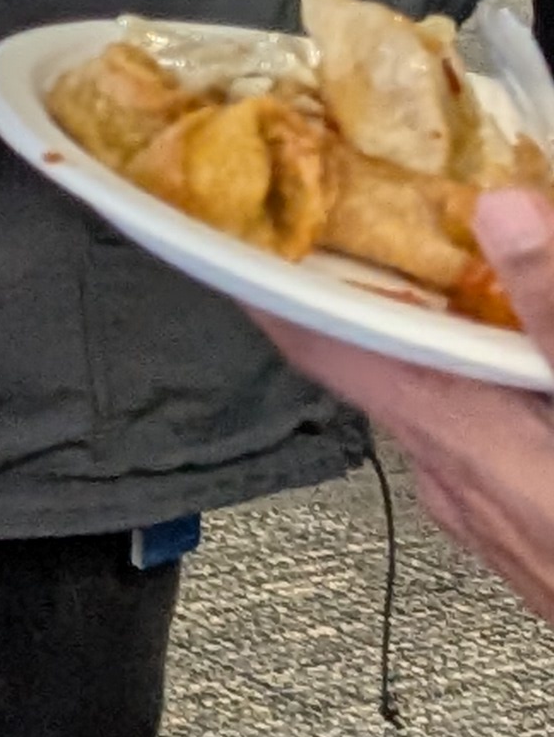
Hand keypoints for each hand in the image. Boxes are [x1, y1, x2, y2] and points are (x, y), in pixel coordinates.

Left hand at [262, 189, 553, 621]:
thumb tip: (498, 211)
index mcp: (456, 434)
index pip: (325, 346)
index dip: (267, 286)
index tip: (214, 228)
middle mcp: (450, 474)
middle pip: (373, 364)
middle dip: (354, 293)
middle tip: (340, 215)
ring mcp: (484, 510)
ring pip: (429, 402)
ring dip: (419, 339)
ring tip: (427, 268)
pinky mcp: (524, 526)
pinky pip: (475, 436)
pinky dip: (470, 385)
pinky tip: (504, 363)